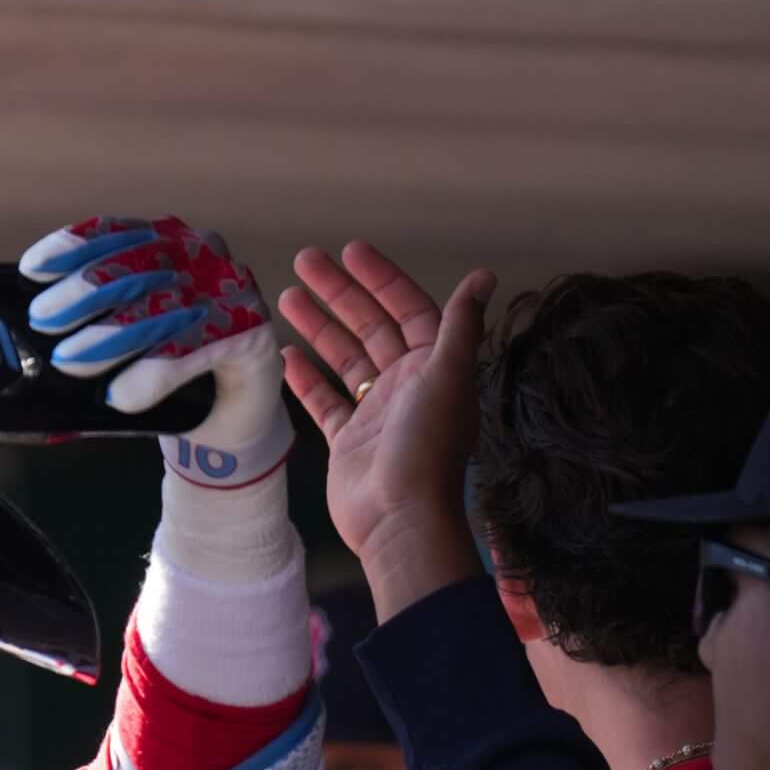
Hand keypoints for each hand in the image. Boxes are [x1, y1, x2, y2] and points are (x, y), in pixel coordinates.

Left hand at [20, 216, 289, 488]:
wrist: (233, 413)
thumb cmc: (170, 365)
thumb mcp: (127, 336)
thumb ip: (90, 323)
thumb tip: (26, 339)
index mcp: (166, 244)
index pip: (116, 233)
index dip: (73, 247)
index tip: (33, 269)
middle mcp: (201, 256)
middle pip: (137, 266)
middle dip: (84, 293)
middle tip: (44, 321)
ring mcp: (230, 290)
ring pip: (164, 306)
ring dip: (112, 335)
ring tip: (70, 362)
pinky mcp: (252, 332)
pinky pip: (198, 347)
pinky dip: (157, 371)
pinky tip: (124, 395)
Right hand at [278, 244, 494, 609]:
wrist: (399, 517)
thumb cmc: (426, 447)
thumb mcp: (446, 377)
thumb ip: (459, 325)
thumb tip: (483, 276)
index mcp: (435, 365)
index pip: (407, 309)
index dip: (381, 279)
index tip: (350, 252)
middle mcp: (407, 384)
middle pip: (370, 327)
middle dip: (340, 293)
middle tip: (304, 261)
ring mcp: (375, 411)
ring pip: (344, 358)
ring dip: (319, 327)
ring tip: (287, 297)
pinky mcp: (348, 439)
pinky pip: (325, 399)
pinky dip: (307, 378)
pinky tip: (286, 355)